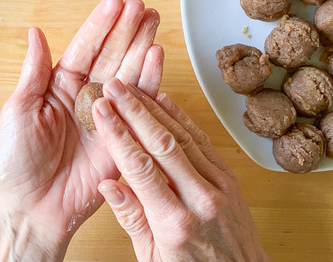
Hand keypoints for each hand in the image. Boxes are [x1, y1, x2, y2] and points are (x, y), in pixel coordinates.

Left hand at [0, 0, 163, 260]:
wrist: (32, 210)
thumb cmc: (16, 166)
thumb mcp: (17, 112)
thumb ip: (33, 72)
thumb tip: (35, 32)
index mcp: (58, 87)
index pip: (84, 48)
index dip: (100, 26)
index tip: (115, 4)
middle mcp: (85, 98)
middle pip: (111, 56)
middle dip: (127, 30)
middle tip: (142, 7)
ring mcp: (106, 116)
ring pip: (128, 74)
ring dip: (142, 47)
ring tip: (154, 22)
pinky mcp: (122, 136)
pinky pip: (138, 106)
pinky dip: (150, 82)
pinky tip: (156, 57)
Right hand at [92, 78, 267, 261]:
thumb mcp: (152, 257)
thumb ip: (131, 218)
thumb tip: (107, 183)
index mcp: (175, 224)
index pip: (140, 168)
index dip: (118, 135)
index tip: (102, 112)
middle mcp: (201, 200)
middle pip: (162, 144)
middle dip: (135, 111)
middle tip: (114, 87)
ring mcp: (220, 187)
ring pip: (183, 137)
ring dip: (155, 109)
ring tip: (133, 88)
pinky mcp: (230, 179)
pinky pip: (203, 142)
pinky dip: (182, 119)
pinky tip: (165, 102)